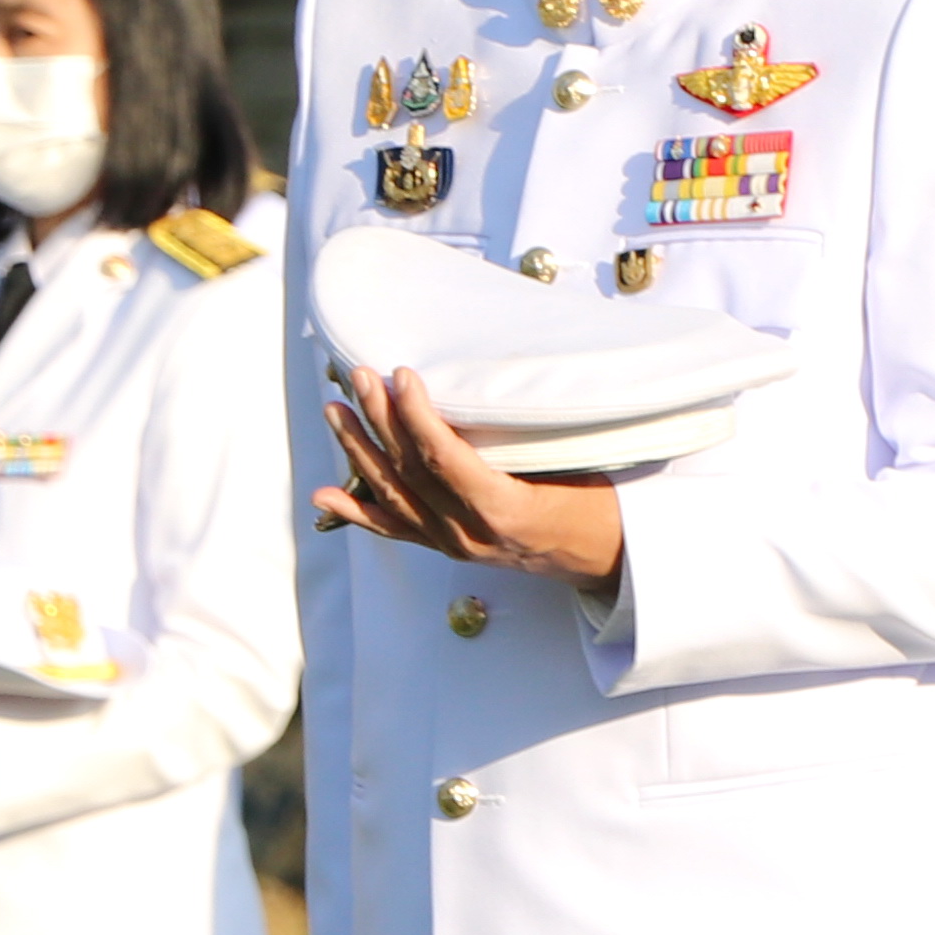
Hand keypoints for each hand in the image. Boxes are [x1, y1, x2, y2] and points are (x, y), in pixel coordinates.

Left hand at [318, 365, 627, 590]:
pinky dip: (356, 511)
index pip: (444, 460)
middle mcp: (470, 534)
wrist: (611, 559)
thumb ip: (529, 439)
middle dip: (381, 420)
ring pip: (394, 496)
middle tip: (361, 377)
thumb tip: (492, 386)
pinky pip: (395, 529)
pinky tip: (323, 497)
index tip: (403, 374)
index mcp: (505, 511)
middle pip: (412, 472)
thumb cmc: (604, 507)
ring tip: (336, 410)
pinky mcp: (449, 548)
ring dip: (360, 451)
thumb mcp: (578, 466)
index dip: (417, 416)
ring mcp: (455, 545)